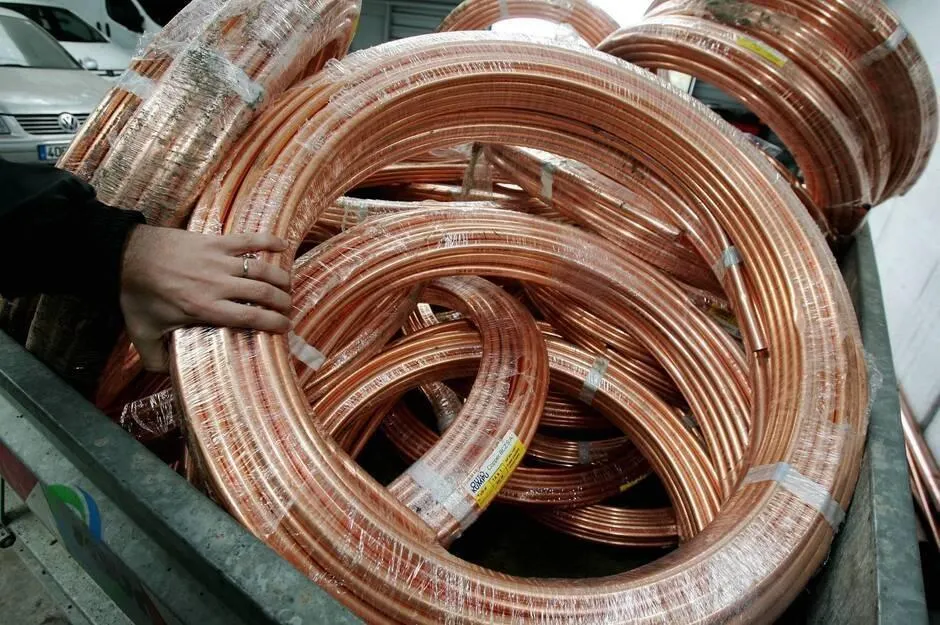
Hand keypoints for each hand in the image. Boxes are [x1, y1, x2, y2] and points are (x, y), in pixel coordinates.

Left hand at [120, 225, 291, 371]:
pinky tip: (283, 246)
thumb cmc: (137, 295)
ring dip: (280, 277)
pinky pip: (249, 239)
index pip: (251, 316)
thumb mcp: (142, 334)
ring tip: (287, 286)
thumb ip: (156, 360)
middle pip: (263, 292)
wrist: (125, 255)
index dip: (274, 322)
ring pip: (261, 268)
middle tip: (288, 308)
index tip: (286, 328)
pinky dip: (269, 241)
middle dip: (283, 302)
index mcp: (205, 308)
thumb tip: (170, 376)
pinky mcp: (215, 241)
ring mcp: (218, 260)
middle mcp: (217, 284)